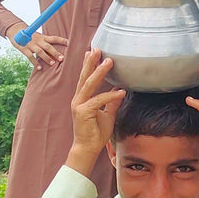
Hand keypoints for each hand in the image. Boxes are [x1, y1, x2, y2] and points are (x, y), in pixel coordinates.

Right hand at [6, 22, 67, 71]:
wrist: (16, 31)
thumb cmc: (30, 37)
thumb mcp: (39, 37)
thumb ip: (46, 43)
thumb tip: (57, 52)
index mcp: (43, 37)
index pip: (55, 38)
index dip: (63, 40)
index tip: (71, 43)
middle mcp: (38, 41)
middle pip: (48, 46)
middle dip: (55, 52)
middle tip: (62, 58)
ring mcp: (31, 45)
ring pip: (40, 52)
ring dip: (46, 58)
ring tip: (53, 64)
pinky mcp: (24, 49)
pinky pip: (30, 57)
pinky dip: (35, 63)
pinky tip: (40, 68)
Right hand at [66, 49, 125, 174]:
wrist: (87, 149)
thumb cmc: (95, 133)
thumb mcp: (107, 115)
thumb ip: (112, 102)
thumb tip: (120, 91)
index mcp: (82, 99)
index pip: (85, 79)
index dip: (89, 65)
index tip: (93, 52)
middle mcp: (78, 99)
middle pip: (85, 77)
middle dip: (91, 62)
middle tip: (97, 48)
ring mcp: (79, 105)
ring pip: (90, 85)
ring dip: (99, 72)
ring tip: (109, 61)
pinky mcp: (83, 112)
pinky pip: (99, 100)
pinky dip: (110, 95)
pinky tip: (121, 91)